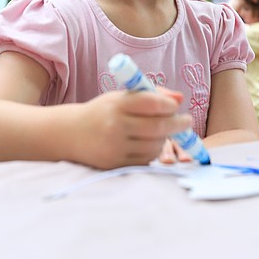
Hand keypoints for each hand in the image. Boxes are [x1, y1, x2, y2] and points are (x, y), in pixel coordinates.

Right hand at [74, 89, 191, 169]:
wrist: (71, 134)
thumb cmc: (103, 112)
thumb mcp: (122, 97)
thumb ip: (151, 95)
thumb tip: (179, 98)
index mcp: (117, 104)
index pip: (151, 102)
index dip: (169, 104)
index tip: (176, 106)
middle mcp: (115, 125)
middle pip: (157, 126)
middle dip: (178, 124)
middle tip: (187, 121)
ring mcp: (115, 147)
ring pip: (154, 145)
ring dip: (165, 138)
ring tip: (163, 131)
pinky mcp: (116, 163)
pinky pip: (145, 159)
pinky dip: (153, 151)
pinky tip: (149, 143)